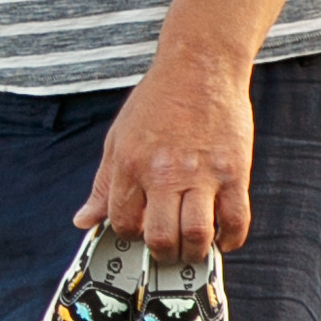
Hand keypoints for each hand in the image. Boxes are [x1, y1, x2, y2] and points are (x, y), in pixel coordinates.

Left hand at [76, 44, 254, 259]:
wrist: (199, 66)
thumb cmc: (156, 102)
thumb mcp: (117, 139)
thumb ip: (102, 185)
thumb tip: (84, 221)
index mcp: (131, 166)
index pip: (124, 223)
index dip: (130, 235)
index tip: (140, 231)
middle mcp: (164, 173)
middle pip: (161, 237)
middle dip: (162, 254)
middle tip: (168, 250)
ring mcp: (202, 174)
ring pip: (197, 234)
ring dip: (194, 252)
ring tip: (193, 247)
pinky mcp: (234, 171)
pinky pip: (236, 219)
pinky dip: (230, 239)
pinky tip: (222, 237)